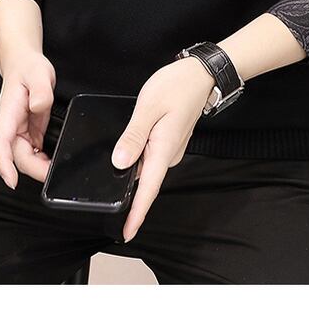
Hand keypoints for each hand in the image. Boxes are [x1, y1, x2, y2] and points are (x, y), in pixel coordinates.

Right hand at [0, 54, 56, 188]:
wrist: (25, 64)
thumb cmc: (28, 68)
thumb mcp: (38, 74)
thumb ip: (40, 91)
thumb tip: (38, 106)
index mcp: (8, 113)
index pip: (0, 142)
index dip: (4, 164)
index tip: (11, 181)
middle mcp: (10, 126)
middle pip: (16, 156)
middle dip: (33, 169)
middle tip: (54, 173)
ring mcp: (18, 131)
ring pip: (24, 157)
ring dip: (38, 167)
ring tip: (56, 168)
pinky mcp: (28, 132)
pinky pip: (32, 153)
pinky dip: (42, 160)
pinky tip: (53, 160)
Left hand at [111, 57, 214, 241]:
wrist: (202, 75)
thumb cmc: (177, 86)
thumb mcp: (149, 107)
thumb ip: (133, 136)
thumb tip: (119, 162)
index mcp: (164, 149)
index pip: (149, 189)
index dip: (137, 212)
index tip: (126, 233)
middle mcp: (169, 154)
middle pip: (146, 183)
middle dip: (128, 199)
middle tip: (107, 209)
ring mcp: (170, 149)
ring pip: (147, 170)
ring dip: (131, 179)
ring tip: (112, 188)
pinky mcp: (168, 141)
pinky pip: (150, 158)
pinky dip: (137, 163)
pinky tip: (125, 159)